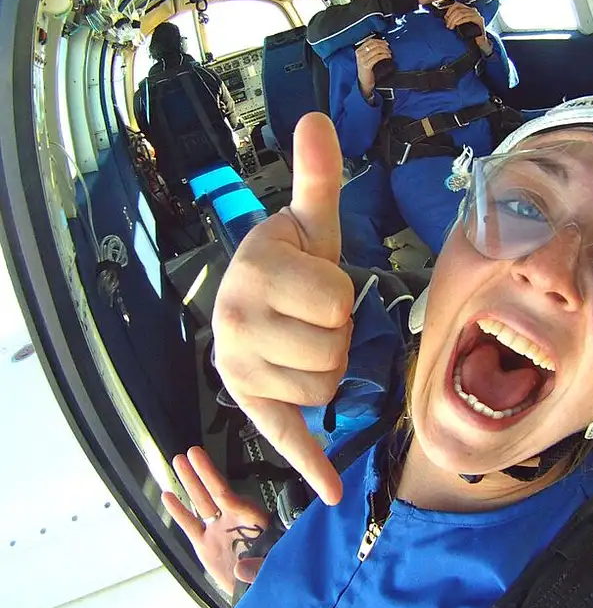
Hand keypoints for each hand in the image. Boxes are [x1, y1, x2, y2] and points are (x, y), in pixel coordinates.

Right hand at [162, 446, 270, 593]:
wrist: (258, 592)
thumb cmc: (272, 575)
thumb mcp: (272, 569)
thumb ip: (257, 568)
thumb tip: (241, 568)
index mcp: (250, 523)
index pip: (228, 496)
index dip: (213, 478)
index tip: (202, 460)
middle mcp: (232, 523)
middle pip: (213, 492)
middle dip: (202, 472)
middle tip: (191, 451)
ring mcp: (217, 532)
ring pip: (200, 502)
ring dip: (189, 483)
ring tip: (178, 461)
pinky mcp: (205, 546)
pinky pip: (190, 525)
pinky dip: (179, 512)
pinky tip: (168, 496)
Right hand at [212, 112, 351, 503]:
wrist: (251, 296)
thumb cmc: (290, 261)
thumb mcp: (308, 221)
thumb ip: (316, 177)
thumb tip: (316, 116)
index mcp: (255, 276)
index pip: (338, 302)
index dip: (340, 293)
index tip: (316, 285)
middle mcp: (236, 326)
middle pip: (334, 350)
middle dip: (336, 335)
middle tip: (312, 318)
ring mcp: (239, 370)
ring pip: (325, 389)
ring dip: (328, 369)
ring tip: (303, 343)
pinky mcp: (251, 404)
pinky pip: (285, 439)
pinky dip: (312, 467)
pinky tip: (334, 491)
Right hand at [355, 38, 391, 98]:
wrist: (364, 83)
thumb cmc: (367, 71)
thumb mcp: (367, 59)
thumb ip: (371, 51)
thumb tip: (382, 43)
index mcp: (358, 51)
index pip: (369, 41)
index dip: (379, 40)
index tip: (385, 42)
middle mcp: (359, 54)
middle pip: (373, 44)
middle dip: (383, 45)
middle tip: (388, 48)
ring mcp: (362, 60)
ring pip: (376, 50)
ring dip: (385, 50)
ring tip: (389, 53)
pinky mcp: (366, 65)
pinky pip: (377, 57)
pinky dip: (384, 56)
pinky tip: (388, 57)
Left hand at [443, 3, 490, 53]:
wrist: (481, 40)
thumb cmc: (471, 32)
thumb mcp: (461, 23)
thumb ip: (455, 19)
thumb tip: (446, 17)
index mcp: (468, 9)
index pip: (457, 4)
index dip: (450, 9)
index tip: (446, 17)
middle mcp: (472, 10)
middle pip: (458, 10)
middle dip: (451, 17)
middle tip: (448, 25)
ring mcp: (476, 14)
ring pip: (461, 14)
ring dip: (454, 20)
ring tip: (451, 26)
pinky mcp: (479, 19)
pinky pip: (467, 18)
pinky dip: (460, 21)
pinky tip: (456, 25)